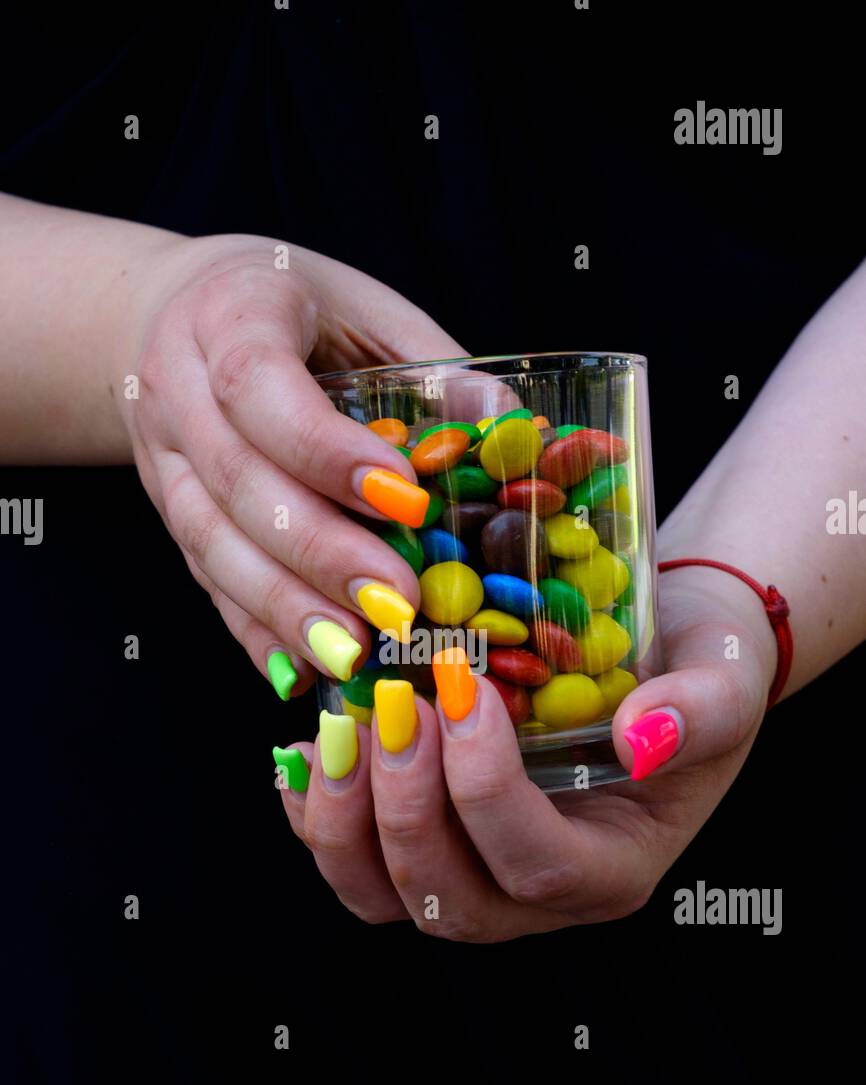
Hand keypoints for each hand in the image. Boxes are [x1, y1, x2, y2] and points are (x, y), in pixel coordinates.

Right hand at [113, 233, 466, 694]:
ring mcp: (164, 459)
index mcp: (230, 314)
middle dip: (322, 552)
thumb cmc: (295, 311)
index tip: (405, 501)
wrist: (172, 315)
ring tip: (356, 653)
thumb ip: (435, 367)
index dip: (326, 450)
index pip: (258, 385)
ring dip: (288, 609)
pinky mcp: (170, 515)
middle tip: (397, 604)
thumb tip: (519, 437)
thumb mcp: (366, 311)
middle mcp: (178, 388)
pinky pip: (208, 584)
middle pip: (238, 482)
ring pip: (213, 545)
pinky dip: (258, 633)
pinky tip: (306, 673)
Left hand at [279, 563, 778, 938]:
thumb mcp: (724, 679)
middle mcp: (536, 896)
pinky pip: (353, 861)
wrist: (661, 657)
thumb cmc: (697, 669)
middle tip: (392, 702)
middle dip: (404, 804)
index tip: (464, 688)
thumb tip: (642, 734)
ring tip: (340, 725)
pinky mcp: (430, 844)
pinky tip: (307, 747)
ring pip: (383, 897)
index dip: (486, 789)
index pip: (538, 866)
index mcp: (611, 869)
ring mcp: (475, 877)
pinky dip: (316, 811)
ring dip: (345, 817)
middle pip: (447, 901)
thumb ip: (700, 711)